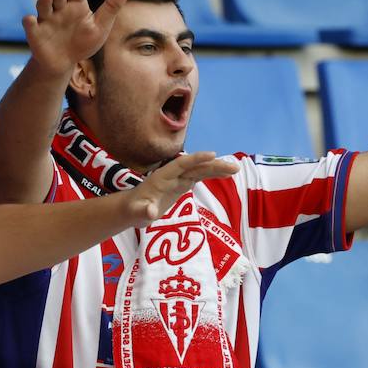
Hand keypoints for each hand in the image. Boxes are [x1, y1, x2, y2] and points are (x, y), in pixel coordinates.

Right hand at [23, 0, 129, 78]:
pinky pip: (31, 26)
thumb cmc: (84, 42)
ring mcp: (46, 20)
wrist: (65, 63)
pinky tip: (30, 19)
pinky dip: (29, 23)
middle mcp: (59, 9)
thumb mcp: (101, 25)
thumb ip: (112, 5)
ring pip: (43, 6)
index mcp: (75, 5)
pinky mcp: (36, 34)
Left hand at [123, 152, 238, 225]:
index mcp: (162, 176)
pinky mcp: (182, 184)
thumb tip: (151, 212)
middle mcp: (172, 174)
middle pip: (195, 166)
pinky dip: (212, 175)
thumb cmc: (134, 210)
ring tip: (235, 170)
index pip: (181, 164)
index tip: (212, 154)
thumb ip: (144, 211)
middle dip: (214, 165)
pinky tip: (225, 175)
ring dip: (217, 169)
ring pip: (200, 171)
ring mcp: (178, 179)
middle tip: (234, 167)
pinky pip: (199, 177)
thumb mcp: (137, 213)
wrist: (132, 209)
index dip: (196, 159)